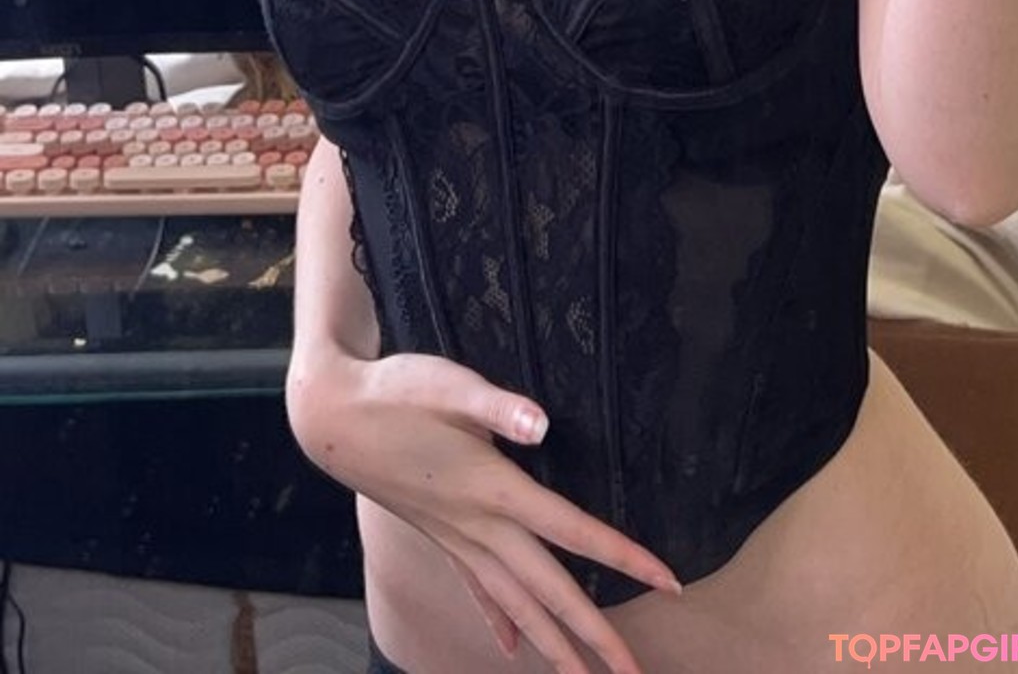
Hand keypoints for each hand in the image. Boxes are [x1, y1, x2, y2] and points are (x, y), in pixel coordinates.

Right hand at [286, 348, 681, 673]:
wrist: (332, 418)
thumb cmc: (395, 392)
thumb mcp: (448, 384)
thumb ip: (496, 407)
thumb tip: (542, 423)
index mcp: (493, 490)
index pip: (572, 531)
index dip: (624, 557)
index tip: (670, 582)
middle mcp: (479, 527)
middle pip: (548, 591)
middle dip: (593, 638)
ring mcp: (457, 538)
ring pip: (516, 604)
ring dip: (553, 644)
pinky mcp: (440, 535)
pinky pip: (479, 590)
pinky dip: (501, 620)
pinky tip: (514, 647)